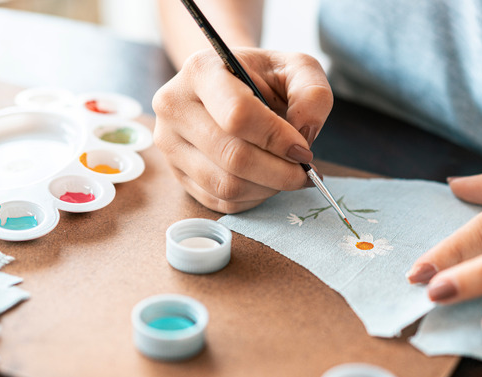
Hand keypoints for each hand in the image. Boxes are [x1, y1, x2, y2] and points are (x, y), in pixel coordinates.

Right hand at [152, 48, 332, 212]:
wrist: (228, 85)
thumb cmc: (263, 78)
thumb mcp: (296, 69)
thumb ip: (312, 94)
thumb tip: (303, 135)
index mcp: (201, 70)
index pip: (237, 116)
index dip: (277, 139)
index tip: (303, 149)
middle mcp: (174, 107)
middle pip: (232, 157)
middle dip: (279, 172)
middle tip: (303, 171)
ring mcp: (169, 144)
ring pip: (226, 186)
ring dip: (267, 188)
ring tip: (285, 174)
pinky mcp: (177, 174)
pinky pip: (220, 201)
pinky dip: (253, 198)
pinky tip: (265, 180)